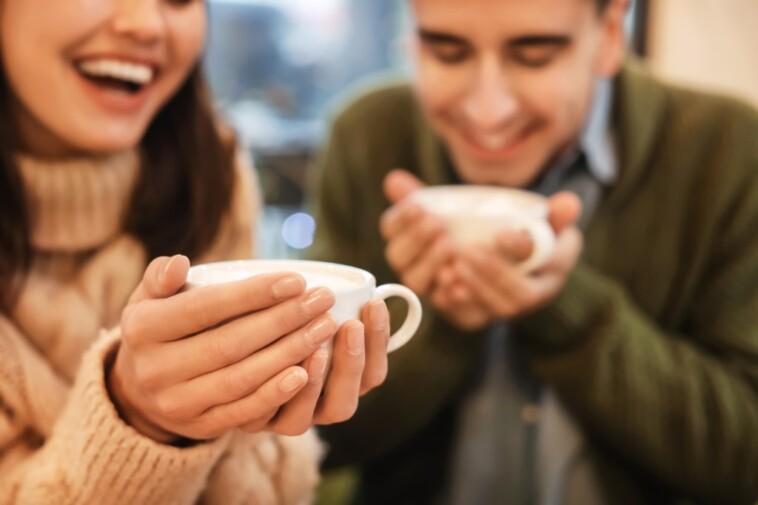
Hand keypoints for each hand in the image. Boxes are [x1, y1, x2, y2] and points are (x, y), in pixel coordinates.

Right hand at [109, 255, 340, 441]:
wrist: (140, 391)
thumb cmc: (160, 329)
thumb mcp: (148, 299)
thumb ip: (161, 277)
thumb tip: (179, 262)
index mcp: (142, 329)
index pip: (205, 307)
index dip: (254, 294)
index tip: (298, 281)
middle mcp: (155, 369)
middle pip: (230, 343)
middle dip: (283, 320)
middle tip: (322, 301)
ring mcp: (177, 403)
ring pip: (241, 378)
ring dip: (288, 353)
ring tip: (324, 329)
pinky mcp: (200, 426)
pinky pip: (243, 412)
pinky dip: (275, 394)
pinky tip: (306, 373)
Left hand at [248, 299, 390, 435]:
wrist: (227, 352)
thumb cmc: (275, 321)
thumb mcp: (309, 312)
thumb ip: (330, 308)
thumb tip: (368, 285)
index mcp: (340, 388)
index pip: (371, 375)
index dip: (378, 342)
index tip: (374, 304)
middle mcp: (314, 410)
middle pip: (343, 406)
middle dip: (351, 365)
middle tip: (350, 326)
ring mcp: (281, 419)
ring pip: (304, 421)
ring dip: (314, 384)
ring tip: (318, 350)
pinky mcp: (249, 420)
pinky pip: (261, 418)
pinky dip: (275, 393)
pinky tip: (281, 368)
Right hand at [380, 170, 455, 295]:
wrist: (501, 260)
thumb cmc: (466, 230)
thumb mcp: (449, 209)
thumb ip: (420, 196)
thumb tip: (393, 179)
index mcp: (405, 237)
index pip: (390, 228)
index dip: (401, 218)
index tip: (419, 206)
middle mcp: (410, 264)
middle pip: (397, 256)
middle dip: (415, 239)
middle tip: (437, 223)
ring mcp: (429, 287)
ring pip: (415, 281)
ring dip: (429, 264)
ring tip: (449, 247)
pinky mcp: (452, 306)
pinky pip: (445, 304)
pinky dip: (451, 294)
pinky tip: (462, 282)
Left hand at [433, 192, 583, 326]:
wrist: (514, 259)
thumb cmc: (532, 233)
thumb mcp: (549, 220)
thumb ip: (559, 211)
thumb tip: (569, 203)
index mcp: (557, 266)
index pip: (551, 264)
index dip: (523, 251)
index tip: (500, 235)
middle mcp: (540, 292)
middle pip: (522, 295)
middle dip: (495, 273)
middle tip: (468, 250)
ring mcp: (512, 306)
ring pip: (498, 310)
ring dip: (475, 289)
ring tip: (452, 267)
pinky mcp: (485, 315)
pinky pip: (472, 318)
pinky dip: (455, 303)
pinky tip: (442, 284)